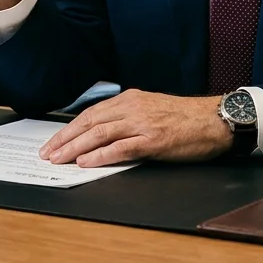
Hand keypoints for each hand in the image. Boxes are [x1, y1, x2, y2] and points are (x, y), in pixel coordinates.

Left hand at [38, 90, 232, 166]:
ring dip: (75, 148)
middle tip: (47, 152)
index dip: (69, 128)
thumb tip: (104, 134)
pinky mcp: (153, 141)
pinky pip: (120, 148)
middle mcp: (132, 108)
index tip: (54, 141)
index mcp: (130, 99)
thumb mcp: (152, 109)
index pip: (91, 113)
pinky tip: (85, 162)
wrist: (215, 120)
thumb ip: (129, 118)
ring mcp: (142, 124)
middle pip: (89, 123)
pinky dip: (100, 155)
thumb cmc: (186, 118)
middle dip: (65, 138)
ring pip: (99, 134)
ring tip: (59, 159)